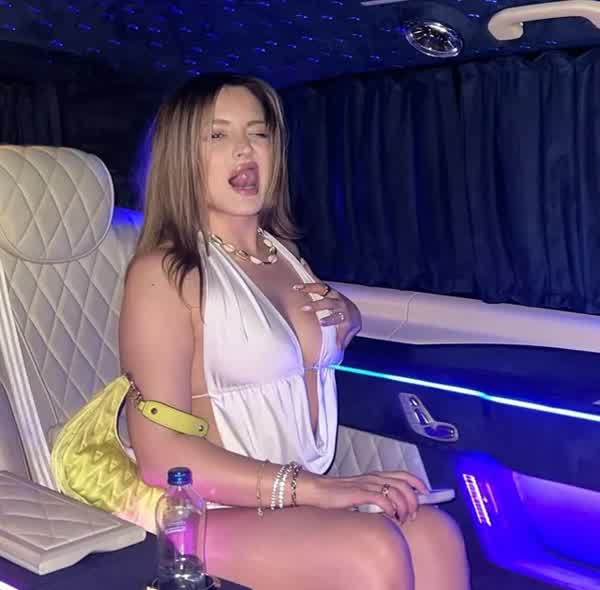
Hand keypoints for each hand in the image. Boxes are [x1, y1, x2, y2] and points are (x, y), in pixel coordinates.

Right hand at [293, 282, 361, 348]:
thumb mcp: (345, 337)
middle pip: (331, 303)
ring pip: (324, 290)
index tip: (321, 322)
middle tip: (304, 308)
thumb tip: (330, 360)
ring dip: (310, 289)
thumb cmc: (346, 328)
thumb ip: (337, 346)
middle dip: (318, 305)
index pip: (340, 319)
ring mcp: (336, 296)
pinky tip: (296, 287)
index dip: (331, 320)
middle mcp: (342, 305)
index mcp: (347, 319)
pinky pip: (318, 286)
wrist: (354, 313)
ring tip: (297, 289)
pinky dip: (307, 285)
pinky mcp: (329, 291)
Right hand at [300, 470, 428, 523]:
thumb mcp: (360, 493)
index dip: (417, 482)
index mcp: (375, 476)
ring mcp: (366, 484)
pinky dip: (390, 508)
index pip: (402, 474)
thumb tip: (391, 508)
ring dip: (404, 507)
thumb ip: (375, 496)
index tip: (426, 492)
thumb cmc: (337, 494)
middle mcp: (373, 478)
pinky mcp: (359, 493)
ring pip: (396, 491)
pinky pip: (382, 498)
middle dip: (413, 500)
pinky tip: (390, 516)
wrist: (317, 490)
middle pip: (404, 484)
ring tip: (402, 519)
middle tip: (412, 514)